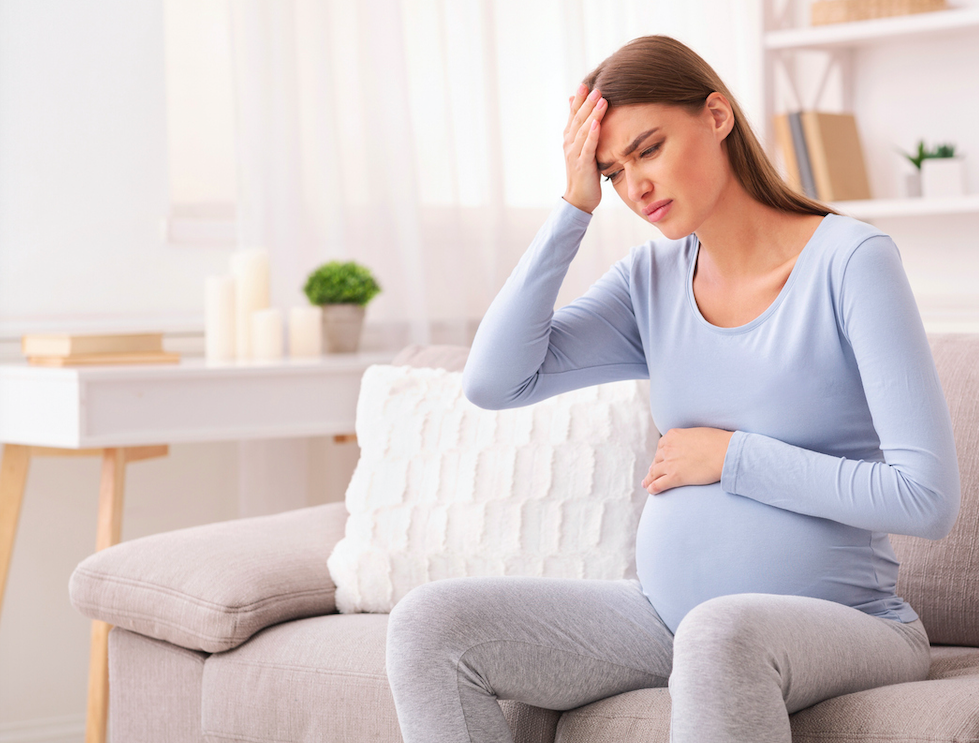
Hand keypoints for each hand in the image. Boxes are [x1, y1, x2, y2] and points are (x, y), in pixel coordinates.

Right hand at [562, 84, 606, 213]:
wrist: (579, 198)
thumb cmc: (584, 173)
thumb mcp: (582, 149)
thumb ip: (581, 130)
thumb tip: (576, 110)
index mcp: (569, 138)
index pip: (573, 115)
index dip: (579, 99)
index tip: (585, 84)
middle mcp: (569, 143)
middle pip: (578, 118)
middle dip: (586, 102)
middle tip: (596, 87)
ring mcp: (574, 154)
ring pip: (582, 129)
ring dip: (591, 113)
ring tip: (601, 99)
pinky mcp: (582, 164)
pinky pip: (588, 147)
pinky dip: (592, 134)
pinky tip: (597, 124)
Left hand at [642, 427, 734, 494]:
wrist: (726, 452)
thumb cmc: (718, 442)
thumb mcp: (698, 433)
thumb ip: (689, 438)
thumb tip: (690, 444)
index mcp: (672, 435)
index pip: (661, 446)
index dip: (660, 455)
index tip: (659, 460)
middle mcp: (668, 448)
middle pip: (657, 459)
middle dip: (654, 467)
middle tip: (651, 473)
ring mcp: (670, 463)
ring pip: (654, 472)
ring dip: (649, 479)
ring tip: (646, 484)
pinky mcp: (675, 477)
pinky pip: (659, 484)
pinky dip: (653, 488)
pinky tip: (651, 491)